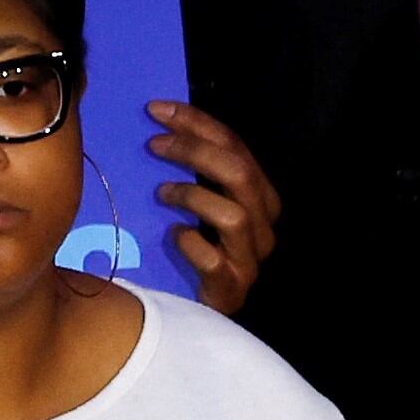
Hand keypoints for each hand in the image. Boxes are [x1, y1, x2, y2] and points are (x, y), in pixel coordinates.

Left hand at [146, 101, 282, 316]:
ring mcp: (250, 260)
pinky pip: (215, 262)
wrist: (203, 308)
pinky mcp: (233, 290)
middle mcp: (263, 225)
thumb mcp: (202, 202)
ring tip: (162, 193)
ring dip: (193, 197)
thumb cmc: (199, 247)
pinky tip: (173, 235)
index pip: (235, 147)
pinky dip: (191, 245)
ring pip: (233, 216)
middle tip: (155, 145)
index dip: (198, 123)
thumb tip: (162, 125)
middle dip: (195, 151)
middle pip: (239, 174)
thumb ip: (197, 170)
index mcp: (260, 196)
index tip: (158, 110)